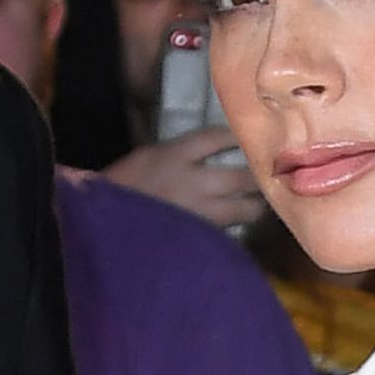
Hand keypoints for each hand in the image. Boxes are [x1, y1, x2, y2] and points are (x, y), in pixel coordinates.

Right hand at [103, 125, 267, 228]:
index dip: (236, 137)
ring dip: (256, 204)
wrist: (104, 222)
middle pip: (242, 176)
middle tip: (270, 174)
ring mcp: (200, 213)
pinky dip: (238, 225)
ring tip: (259, 201)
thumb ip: (178, 153)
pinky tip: (239, 222)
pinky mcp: (200, 236)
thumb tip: (209, 149)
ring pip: (245, 209)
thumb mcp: (147, 156)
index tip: (248, 137)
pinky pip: (229, 230)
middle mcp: (194, 182)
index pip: (217, 138)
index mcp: (175, 155)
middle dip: (258, 176)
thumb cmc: (122, 185)